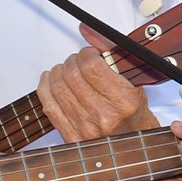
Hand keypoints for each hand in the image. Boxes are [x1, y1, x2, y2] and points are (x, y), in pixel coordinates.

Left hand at [36, 26, 157, 141]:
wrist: (135, 150)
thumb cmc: (136, 117)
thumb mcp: (135, 84)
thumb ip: (112, 53)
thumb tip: (88, 30)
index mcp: (123, 101)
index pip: (91, 66)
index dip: (87, 54)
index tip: (90, 54)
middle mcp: (103, 116)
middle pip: (72, 75)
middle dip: (72, 61)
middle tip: (78, 60)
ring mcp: (85, 128)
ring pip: (58, 87)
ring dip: (59, 71)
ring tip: (66, 69)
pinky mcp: (71, 137)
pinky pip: (48, 105)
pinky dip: (45, 87)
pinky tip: (50, 80)